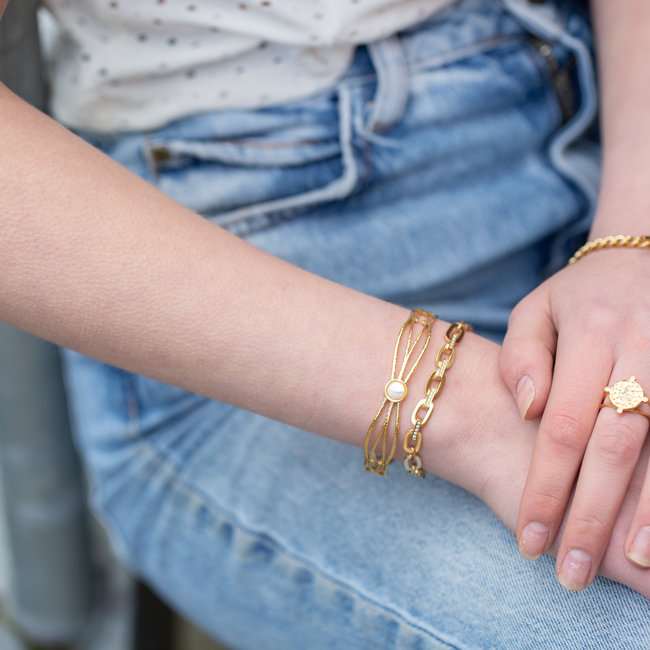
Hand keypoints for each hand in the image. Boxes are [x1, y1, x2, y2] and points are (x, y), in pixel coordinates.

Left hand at [499, 244, 649, 589]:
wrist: (645, 257)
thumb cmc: (579, 294)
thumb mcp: (536, 310)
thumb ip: (523, 356)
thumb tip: (529, 409)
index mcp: (590, 336)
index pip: (563, 427)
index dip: (547, 488)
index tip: (530, 539)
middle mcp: (640, 351)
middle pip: (614, 448)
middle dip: (591, 515)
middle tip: (568, 573)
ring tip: (633, 565)